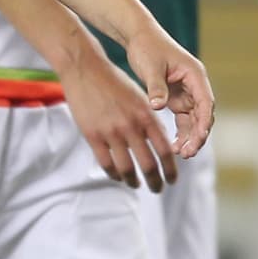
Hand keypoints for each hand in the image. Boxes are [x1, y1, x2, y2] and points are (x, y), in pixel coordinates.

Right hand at [60, 42, 179, 192]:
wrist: (85, 69)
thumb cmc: (115, 82)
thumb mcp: (139, 98)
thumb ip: (149, 120)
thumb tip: (159, 144)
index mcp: (147, 116)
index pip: (165, 151)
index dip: (171, 169)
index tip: (172, 179)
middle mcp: (131, 126)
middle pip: (148, 164)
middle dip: (156, 181)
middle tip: (158, 189)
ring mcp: (111, 132)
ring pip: (127, 168)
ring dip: (134, 181)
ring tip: (136, 185)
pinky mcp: (92, 136)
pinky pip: (106, 163)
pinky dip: (114, 174)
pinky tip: (118, 176)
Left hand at [124, 25, 214, 158]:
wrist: (139, 37)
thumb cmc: (147, 47)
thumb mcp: (151, 67)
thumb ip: (156, 87)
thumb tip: (159, 106)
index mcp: (194, 74)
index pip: (205, 101)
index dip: (204, 121)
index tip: (200, 137)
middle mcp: (194, 85)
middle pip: (202, 115)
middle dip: (198, 135)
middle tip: (188, 153)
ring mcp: (187, 93)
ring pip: (194, 120)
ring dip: (190, 137)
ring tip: (181, 154)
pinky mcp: (176, 98)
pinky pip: (183, 120)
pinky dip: (181, 133)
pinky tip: (175, 147)